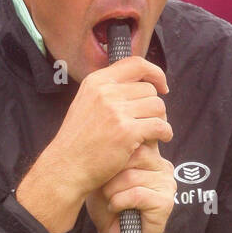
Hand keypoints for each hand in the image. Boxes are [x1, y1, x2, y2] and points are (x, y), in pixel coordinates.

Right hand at [15, 57, 171, 232]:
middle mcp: (106, 92)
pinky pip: (160, 125)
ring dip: (160, 119)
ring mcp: (116, 112)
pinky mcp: (127, 132)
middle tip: (151, 121)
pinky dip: (165, 132)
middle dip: (154, 106)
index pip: (135, 64)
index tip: (161, 86)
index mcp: (96, 82)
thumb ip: (107, 92)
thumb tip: (136, 83)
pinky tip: (161, 139)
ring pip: (157, 106)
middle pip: (149, 89)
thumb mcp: (85, 104)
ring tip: (154, 131)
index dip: (154, 72)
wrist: (66, 168)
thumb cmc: (77, 142)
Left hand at [86, 142, 175, 232]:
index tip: (103, 165)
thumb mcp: (103, 175)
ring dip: (112, 190)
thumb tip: (112, 137)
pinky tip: (116, 208)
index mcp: (150, 155)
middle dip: (112, 172)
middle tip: (105, 188)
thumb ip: (111, 155)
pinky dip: (119, 202)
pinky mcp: (166, 202)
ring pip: (132, 176)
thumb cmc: (107, 205)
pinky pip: (137, 194)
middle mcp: (162, 166)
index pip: (136, 137)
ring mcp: (167, 184)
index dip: (116, 151)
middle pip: (134, 153)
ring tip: (110, 200)